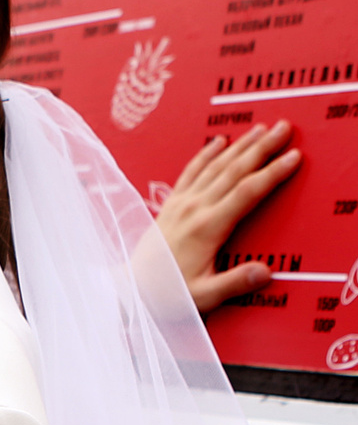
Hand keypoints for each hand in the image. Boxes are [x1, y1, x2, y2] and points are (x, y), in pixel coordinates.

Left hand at [156, 121, 300, 312]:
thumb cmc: (169, 295)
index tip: (293, 157)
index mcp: (207, 228)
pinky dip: (206, 154)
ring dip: (240, 145)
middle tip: (284, 128)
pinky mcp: (170, 205)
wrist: (131, 289)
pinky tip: (219, 141)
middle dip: (262, 147)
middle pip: (234, 170)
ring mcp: (180, 204)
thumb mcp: (204, 295)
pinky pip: (190, 172)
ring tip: (262, 128)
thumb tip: (266, 272)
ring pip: (215, 166)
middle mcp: (194, 209)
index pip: (246, 193)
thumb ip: (235, 283)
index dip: (272, 173)